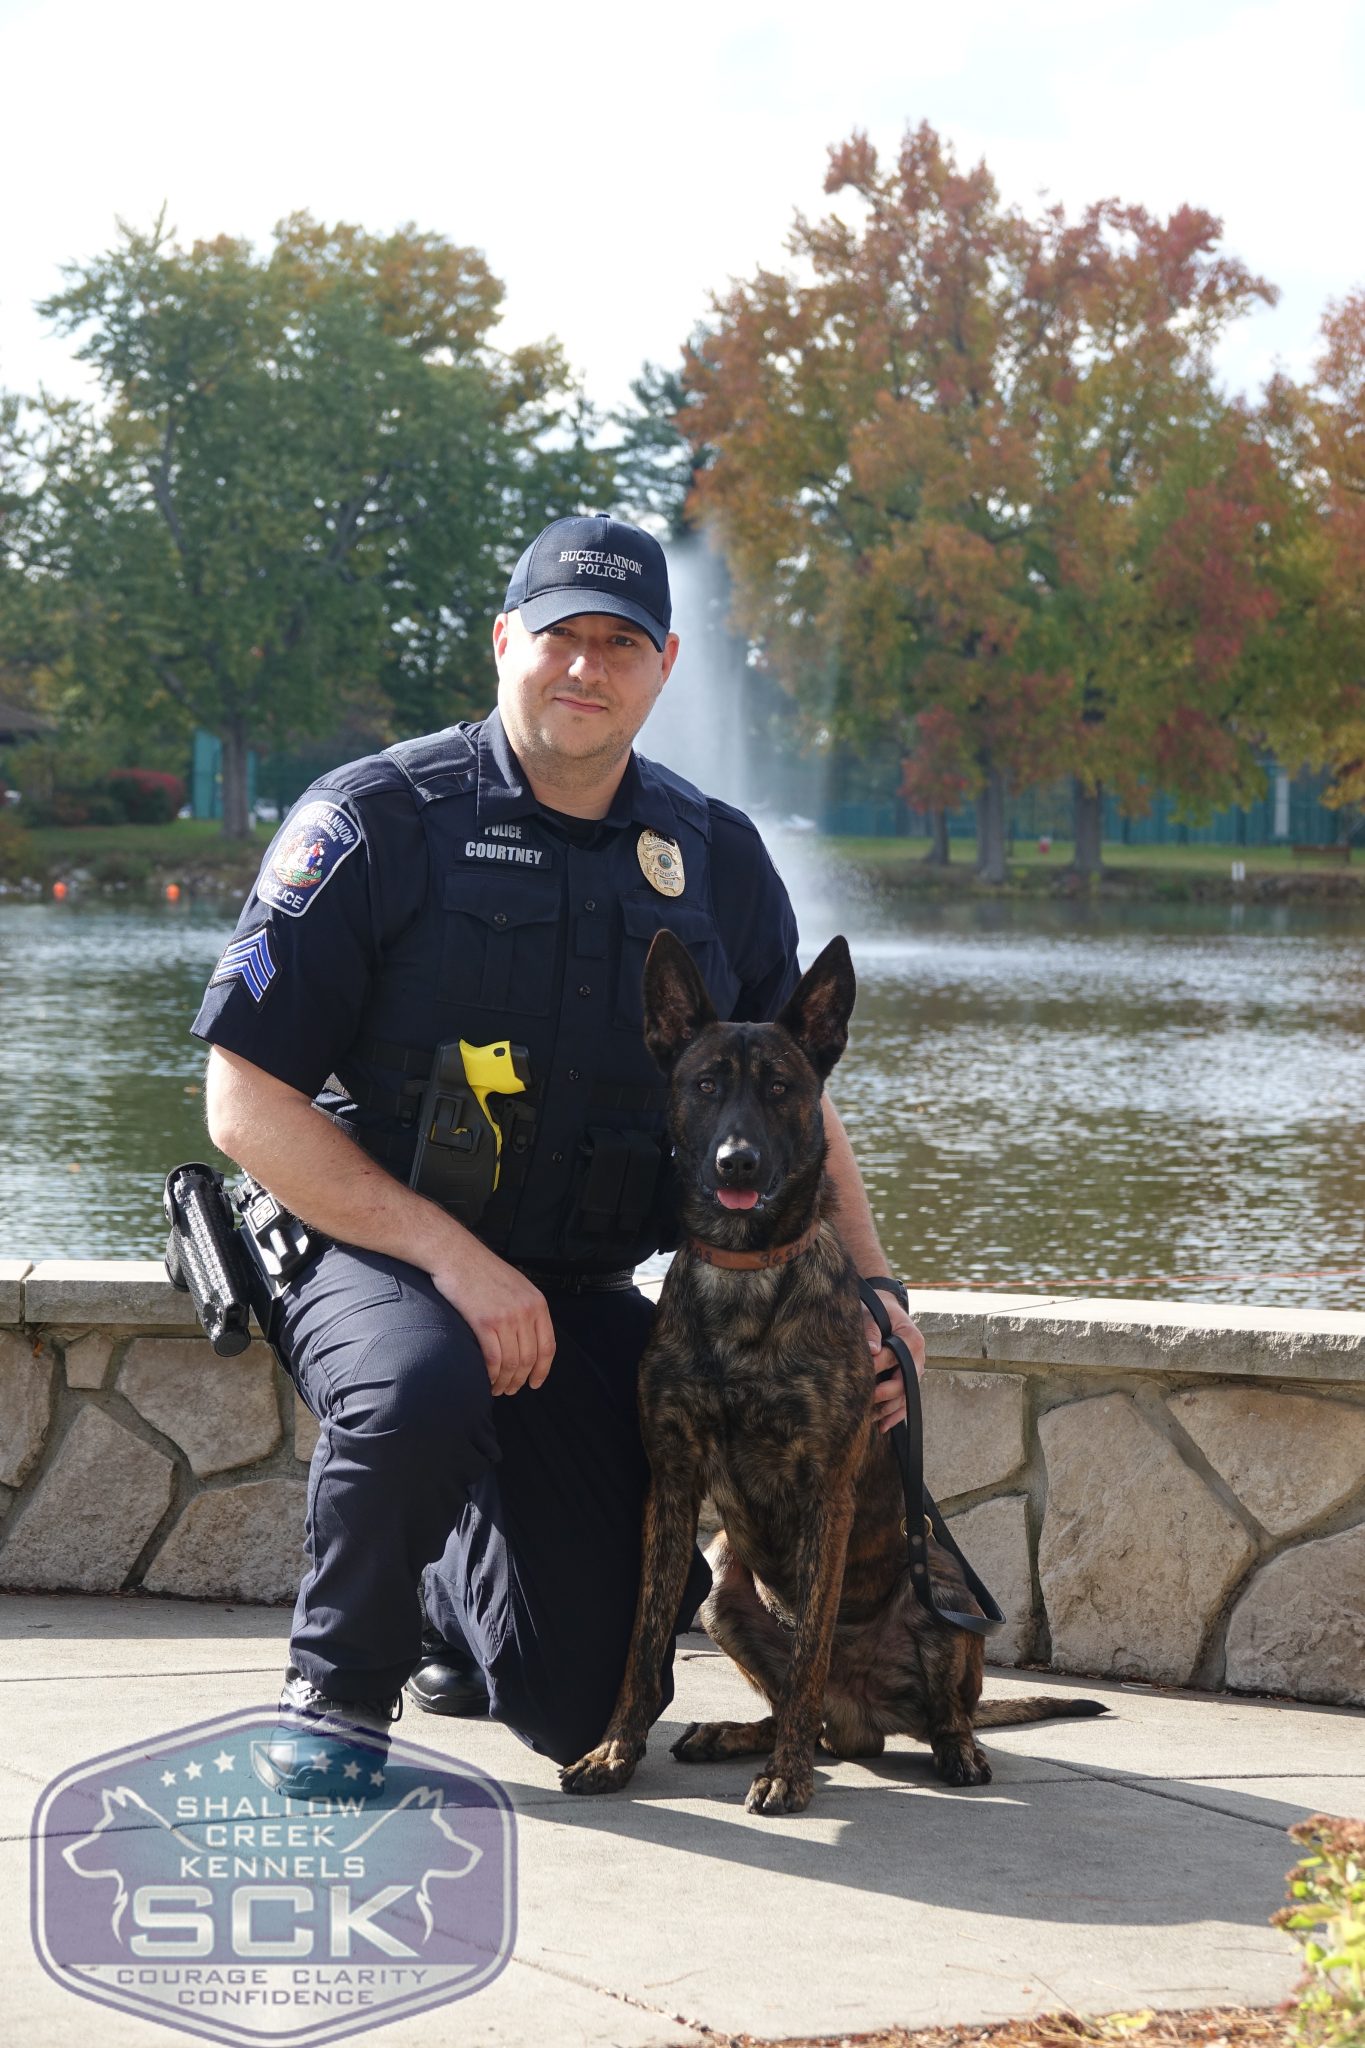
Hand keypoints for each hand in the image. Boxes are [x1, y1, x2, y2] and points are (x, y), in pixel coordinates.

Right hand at [427, 1236, 555, 1395]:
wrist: (456, 1254)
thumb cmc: (481, 1270)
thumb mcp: (516, 1286)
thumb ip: (525, 1310)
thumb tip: (527, 1340)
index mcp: (537, 1303)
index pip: (548, 1346)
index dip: (542, 1370)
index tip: (535, 1383)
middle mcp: (525, 1312)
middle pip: (529, 1359)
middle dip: (520, 1380)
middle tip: (511, 1390)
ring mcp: (506, 1317)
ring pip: (511, 1363)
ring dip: (505, 1381)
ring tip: (497, 1388)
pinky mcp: (484, 1322)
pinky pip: (493, 1359)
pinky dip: (491, 1375)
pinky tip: (486, 1379)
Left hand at [861, 1293, 924, 1434]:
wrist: (886, 1308)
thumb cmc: (878, 1309)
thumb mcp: (872, 1312)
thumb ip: (871, 1328)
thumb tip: (871, 1349)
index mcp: (911, 1338)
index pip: (895, 1357)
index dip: (877, 1366)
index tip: (859, 1375)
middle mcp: (918, 1356)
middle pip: (904, 1382)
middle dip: (884, 1394)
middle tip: (863, 1402)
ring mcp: (915, 1369)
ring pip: (905, 1396)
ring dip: (888, 1409)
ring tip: (868, 1419)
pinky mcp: (909, 1379)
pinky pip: (905, 1401)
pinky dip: (895, 1415)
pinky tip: (883, 1427)